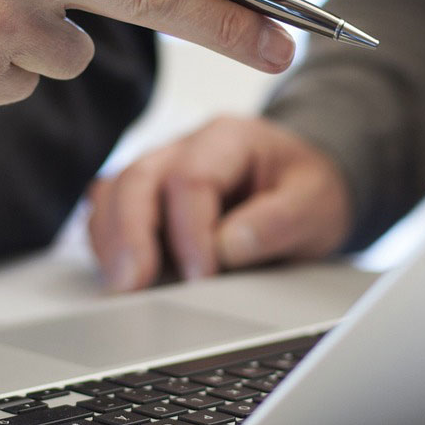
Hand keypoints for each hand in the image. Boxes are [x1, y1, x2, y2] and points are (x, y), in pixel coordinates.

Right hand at [87, 116, 350, 290]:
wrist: (303, 186)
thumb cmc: (307, 191)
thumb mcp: (316, 203)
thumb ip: (278, 221)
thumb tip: (228, 247)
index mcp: (229, 138)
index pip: (191, 178)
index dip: (190, 232)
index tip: (201, 277)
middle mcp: (184, 148)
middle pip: (137, 179)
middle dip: (130, 235)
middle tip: (132, 285)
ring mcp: (159, 171)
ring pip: (113, 194)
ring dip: (111, 241)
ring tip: (120, 286)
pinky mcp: (146, 200)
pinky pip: (108, 213)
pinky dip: (107, 243)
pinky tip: (119, 275)